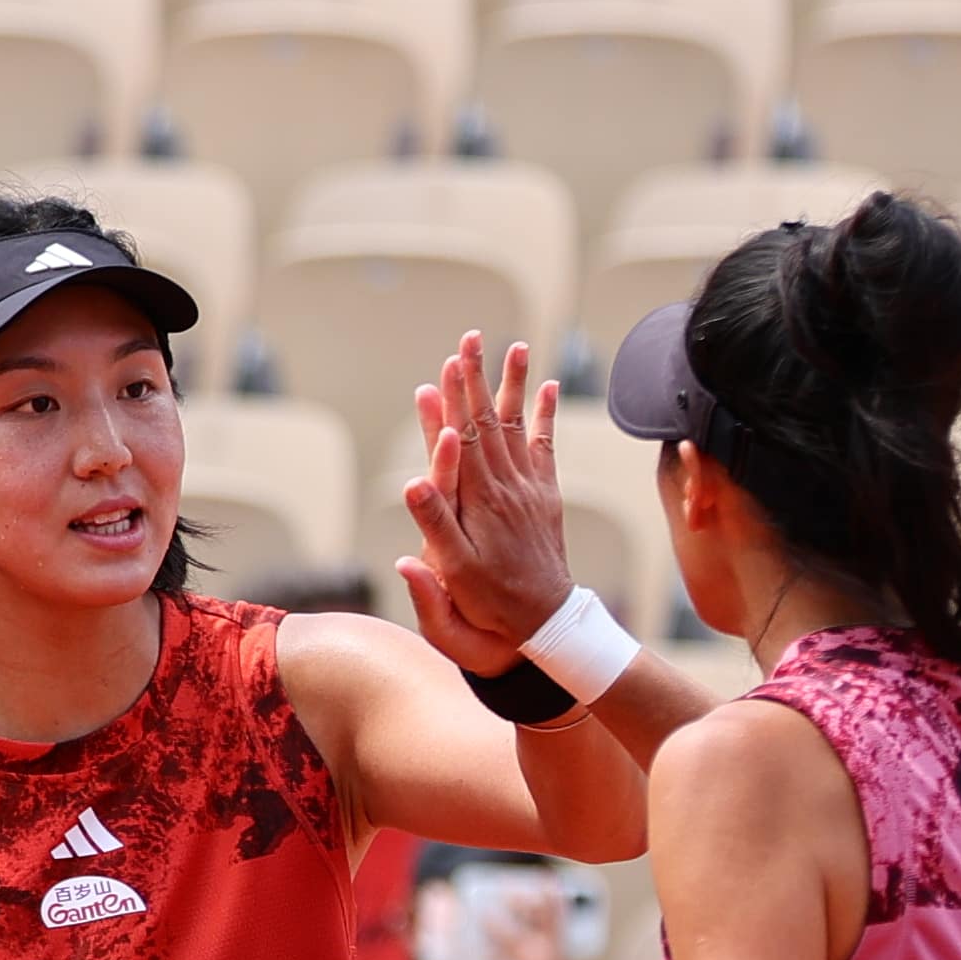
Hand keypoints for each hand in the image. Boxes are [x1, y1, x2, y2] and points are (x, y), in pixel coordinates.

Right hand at [394, 333, 572, 667]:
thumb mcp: (454, 573)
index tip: (449, 362)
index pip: (464, 437)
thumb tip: (412, 484)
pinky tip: (548, 387)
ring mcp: (530, 488)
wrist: (545, 621)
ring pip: (519, 424)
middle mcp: (507, 486)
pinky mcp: (545, 496)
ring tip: (515, 347)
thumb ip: (434, 526)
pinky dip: (546, 415)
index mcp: (480, 500)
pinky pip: (546, 447)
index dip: (455, 398)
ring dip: (514, 384)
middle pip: (490, 420)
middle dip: (479, 377)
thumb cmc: (490, 601)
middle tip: (473, 338)